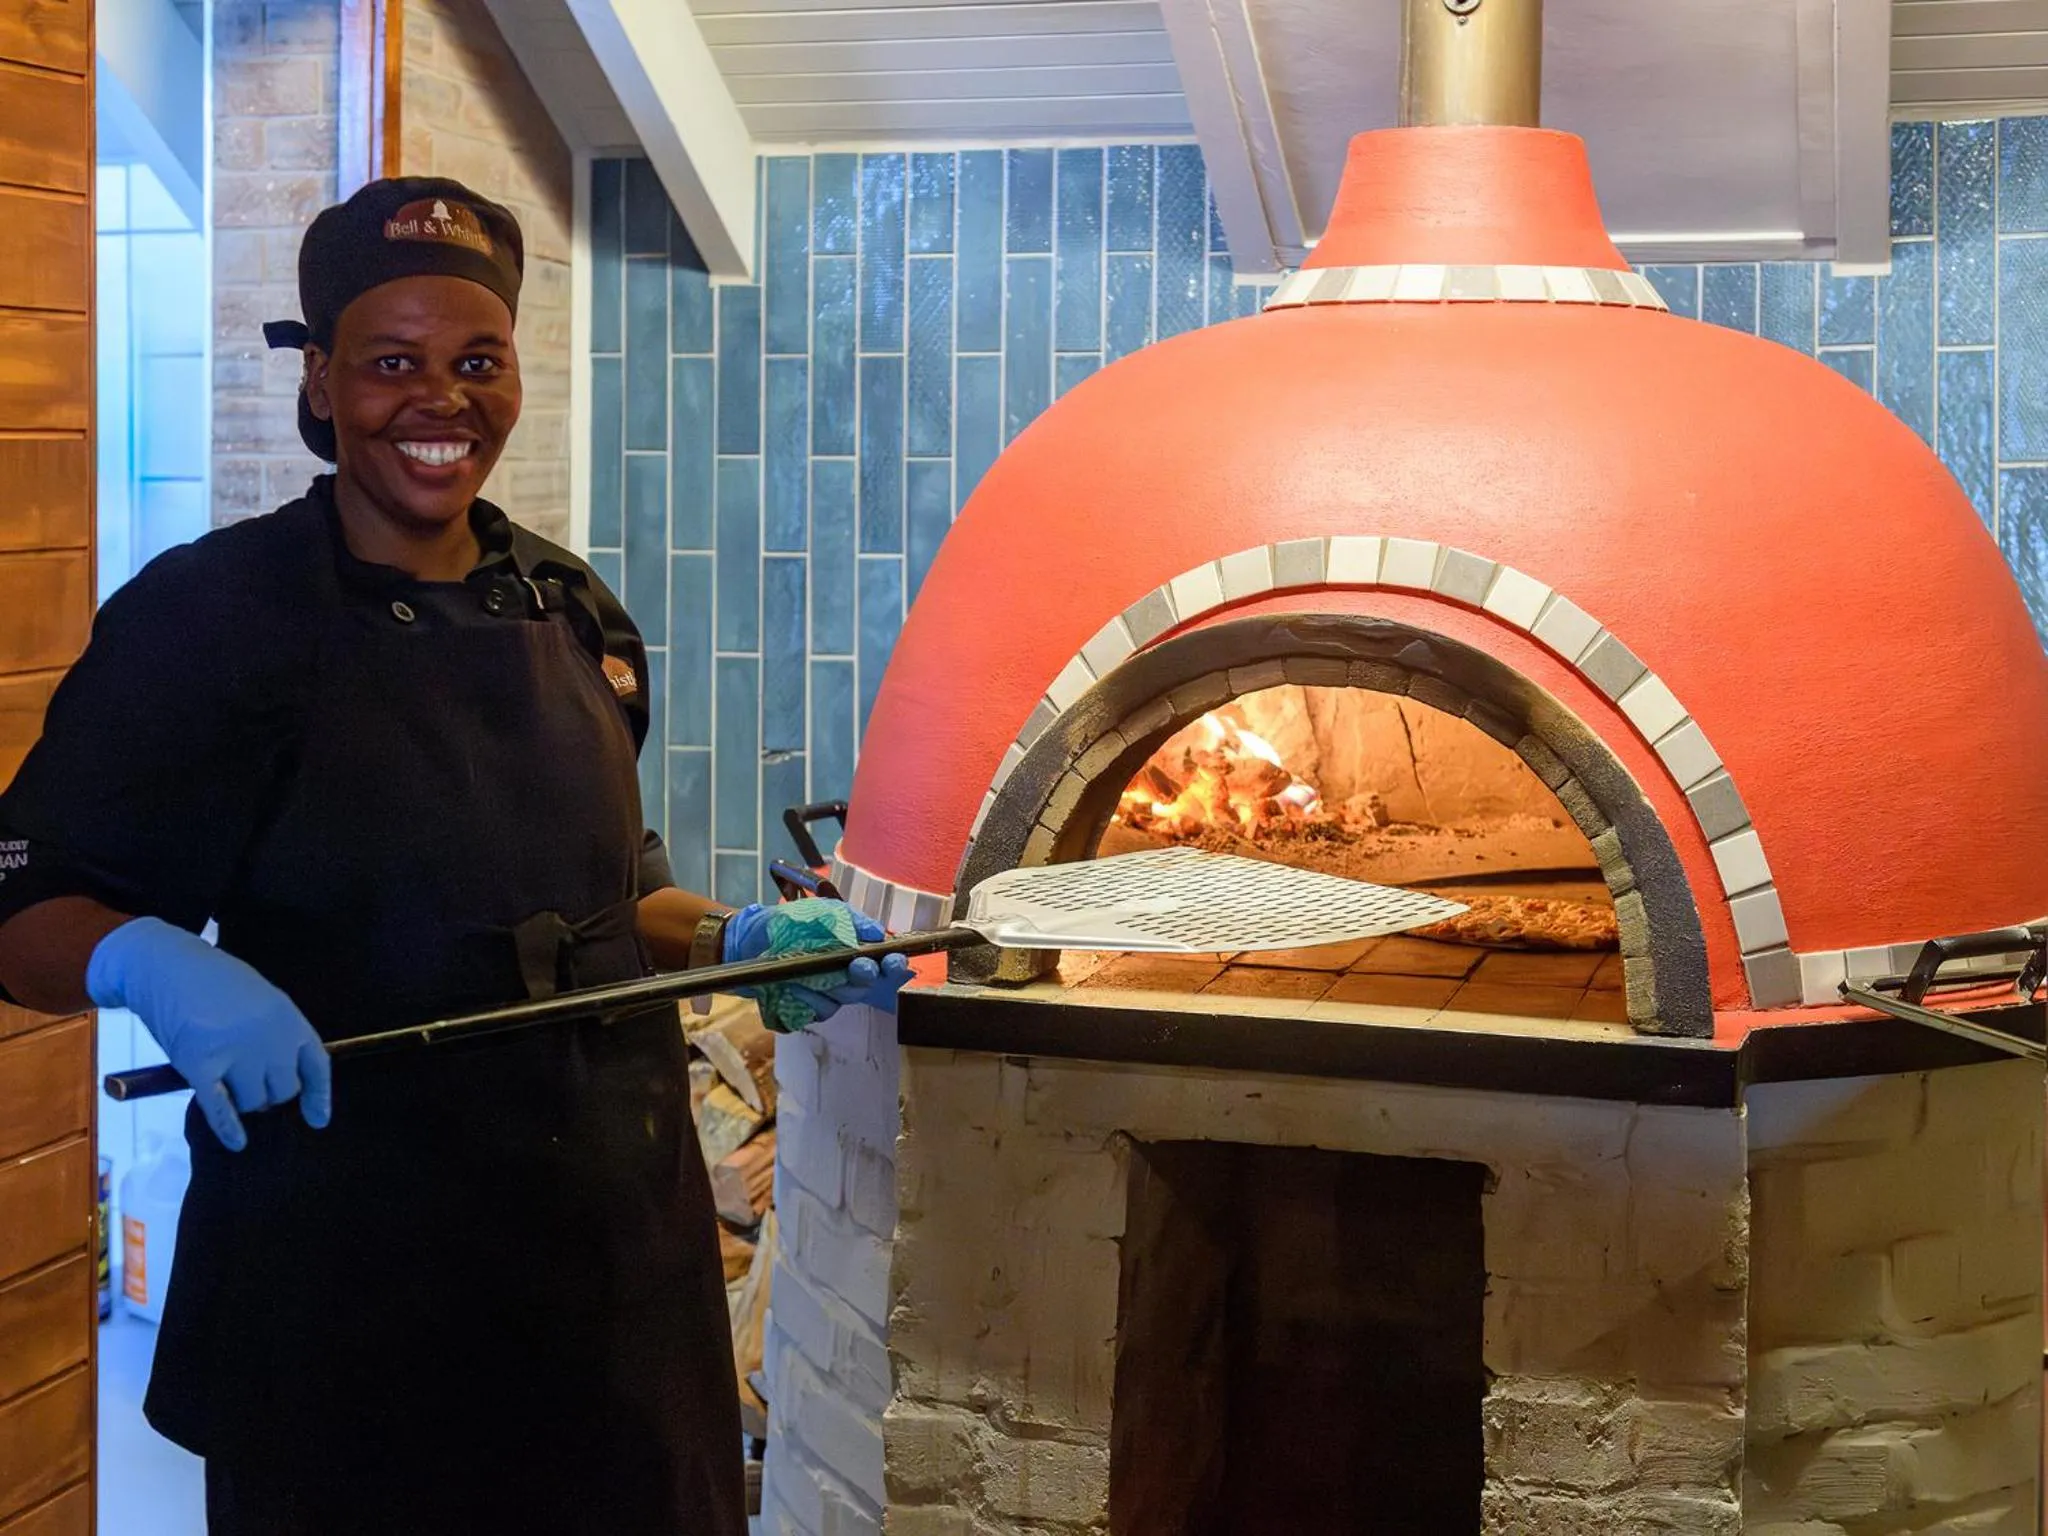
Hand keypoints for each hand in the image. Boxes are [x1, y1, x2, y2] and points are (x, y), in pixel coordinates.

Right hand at [86, 918, 331, 1150]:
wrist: (166, 964)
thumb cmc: (212, 982)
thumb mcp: (260, 998)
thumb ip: (276, 1034)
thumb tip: (282, 1081)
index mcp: (288, 1017)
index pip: (316, 1066)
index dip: (318, 1096)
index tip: (318, 1120)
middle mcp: (269, 1037)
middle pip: (284, 1090)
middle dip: (270, 1096)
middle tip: (250, 1089)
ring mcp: (235, 1051)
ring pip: (254, 1102)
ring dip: (243, 1103)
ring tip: (227, 1086)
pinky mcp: (199, 1064)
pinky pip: (220, 1107)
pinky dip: (230, 1128)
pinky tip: (237, 1142)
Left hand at [722, 899, 913, 1031]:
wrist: (747, 941)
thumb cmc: (789, 923)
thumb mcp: (820, 911)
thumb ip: (850, 920)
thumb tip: (877, 932)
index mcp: (854, 955)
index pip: (883, 966)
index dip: (892, 967)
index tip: (893, 962)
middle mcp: (843, 980)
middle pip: (861, 989)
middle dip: (860, 978)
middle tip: (857, 968)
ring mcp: (824, 998)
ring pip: (836, 1004)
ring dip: (822, 989)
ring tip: (803, 974)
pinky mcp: (803, 1012)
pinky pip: (810, 1014)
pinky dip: (801, 1001)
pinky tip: (789, 988)